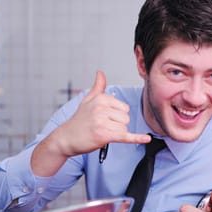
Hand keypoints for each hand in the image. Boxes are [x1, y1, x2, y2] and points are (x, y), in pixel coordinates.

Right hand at [31, 71, 150, 176]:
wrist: (65, 138)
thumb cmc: (78, 121)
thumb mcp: (87, 101)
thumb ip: (97, 87)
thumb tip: (100, 73)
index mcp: (101, 98)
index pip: (124, 108)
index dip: (117, 116)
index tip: (104, 118)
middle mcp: (101, 108)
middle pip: (126, 118)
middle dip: (117, 125)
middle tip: (102, 127)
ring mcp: (102, 121)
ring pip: (124, 128)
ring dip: (115, 133)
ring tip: (101, 132)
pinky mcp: (103, 135)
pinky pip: (125, 136)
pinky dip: (136, 138)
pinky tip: (146, 139)